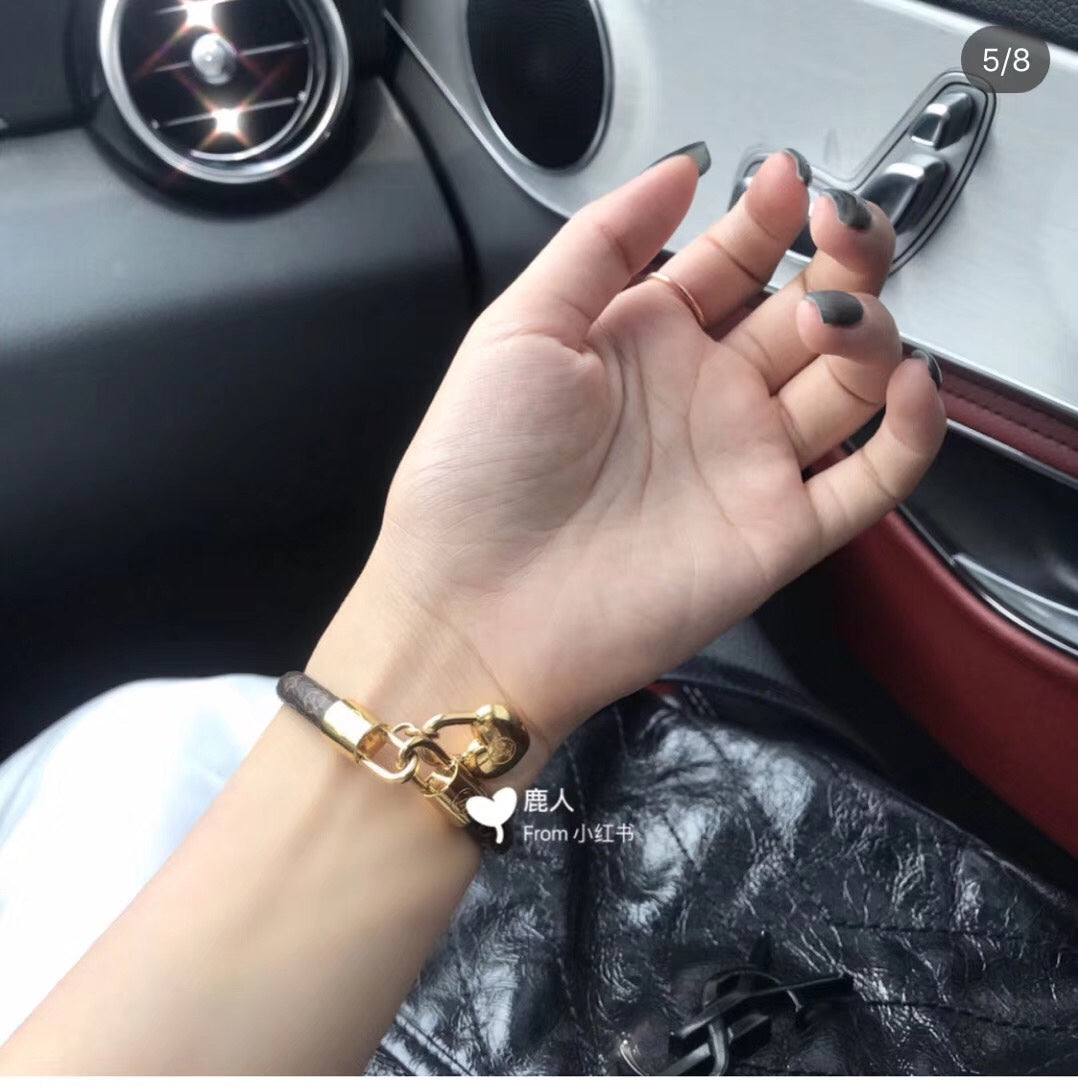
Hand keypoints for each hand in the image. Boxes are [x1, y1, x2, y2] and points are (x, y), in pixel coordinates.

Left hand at [326, 148, 945, 748]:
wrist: (478, 607)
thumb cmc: (477, 472)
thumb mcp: (520, 326)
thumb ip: (601, 242)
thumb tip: (677, 171)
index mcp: (644, 345)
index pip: (732, 265)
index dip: (768, 219)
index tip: (789, 183)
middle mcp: (702, 400)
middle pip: (804, 314)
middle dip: (838, 261)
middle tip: (839, 231)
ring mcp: (744, 463)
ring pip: (847, 383)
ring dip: (865, 332)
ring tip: (835, 314)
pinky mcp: (778, 531)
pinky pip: (871, 480)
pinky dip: (908, 433)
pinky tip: (906, 384)